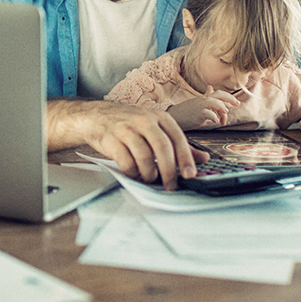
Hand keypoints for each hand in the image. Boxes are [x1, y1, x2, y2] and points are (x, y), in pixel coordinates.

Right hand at [47, 99, 208, 189]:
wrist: (96, 116)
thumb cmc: (129, 124)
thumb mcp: (156, 128)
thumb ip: (178, 144)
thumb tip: (204, 158)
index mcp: (159, 117)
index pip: (177, 138)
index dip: (185, 158)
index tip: (190, 174)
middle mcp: (143, 120)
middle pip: (161, 147)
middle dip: (169, 170)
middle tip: (171, 185)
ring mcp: (126, 128)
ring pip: (143, 156)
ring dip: (149, 173)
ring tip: (150, 177)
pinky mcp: (110, 139)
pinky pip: (125, 162)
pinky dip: (132, 172)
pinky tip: (134, 173)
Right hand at [166, 87, 238, 128]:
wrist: (174, 117)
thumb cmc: (186, 111)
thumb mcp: (197, 102)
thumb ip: (205, 96)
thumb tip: (210, 87)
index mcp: (204, 99)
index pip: (219, 93)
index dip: (229, 97)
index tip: (236, 103)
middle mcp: (203, 101)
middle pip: (219, 94)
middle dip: (230, 98)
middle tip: (237, 104)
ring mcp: (200, 107)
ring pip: (215, 102)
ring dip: (222, 107)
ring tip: (225, 114)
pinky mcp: (198, 115)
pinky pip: (208, 114)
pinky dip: (214, 117)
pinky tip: (216, 122)